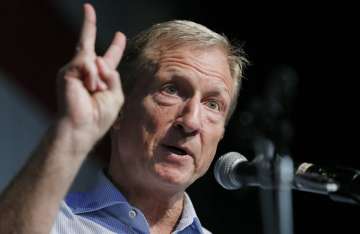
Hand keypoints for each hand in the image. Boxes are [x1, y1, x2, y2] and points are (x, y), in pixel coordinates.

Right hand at [57, 3, 125, 144]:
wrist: (83, 128)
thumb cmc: (99, 116)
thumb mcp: (116, 95)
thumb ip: (113, 76)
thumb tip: (99, 58)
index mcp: (101, 78)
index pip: (109, 58)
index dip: (115, 46)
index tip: (120, 35)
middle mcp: (87, 72)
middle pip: (89, 45)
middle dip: (88, 25)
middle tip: (88, 8)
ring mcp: (76, 71)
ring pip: (93, 58)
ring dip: (99, 78)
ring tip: (95, 92)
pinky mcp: (68, 72)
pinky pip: (87, 63)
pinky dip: (93, 77)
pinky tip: (90, 89)